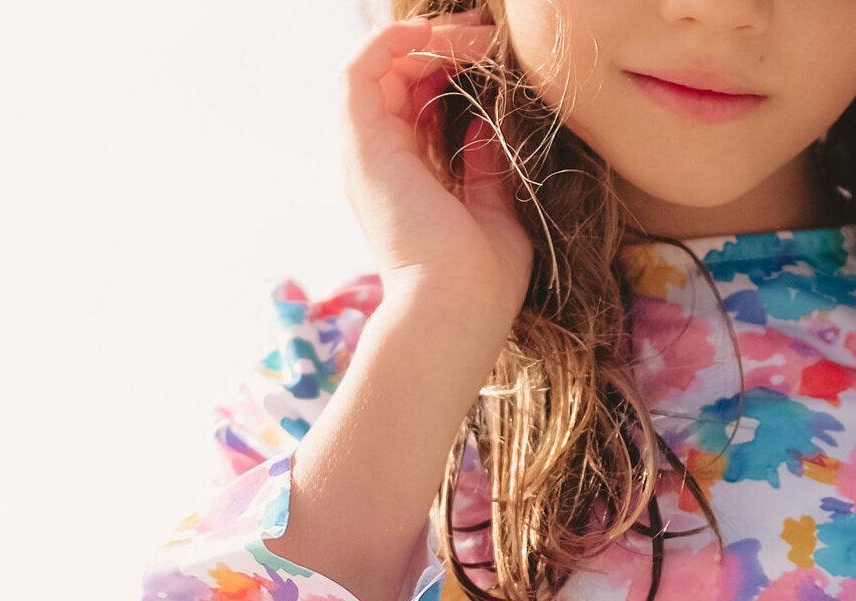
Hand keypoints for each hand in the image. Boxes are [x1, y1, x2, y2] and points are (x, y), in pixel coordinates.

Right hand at [338, 9, 534, 323]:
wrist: (457, 311)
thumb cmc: (483, 283)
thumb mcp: (496, 215)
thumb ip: (485, 171)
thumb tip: (482, 128)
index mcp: (409, 184)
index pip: (416, 107)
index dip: (448, 72)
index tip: (493, 58)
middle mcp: (381, 166)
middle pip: (397, 80)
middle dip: (440, 46)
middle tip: (488, 35)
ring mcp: (367, 156)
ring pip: (378, 69)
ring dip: (423, 40)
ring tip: (473, 34)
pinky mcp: (364, 148)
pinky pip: (358, 72)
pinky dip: (391, 42)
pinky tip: (436, 34)